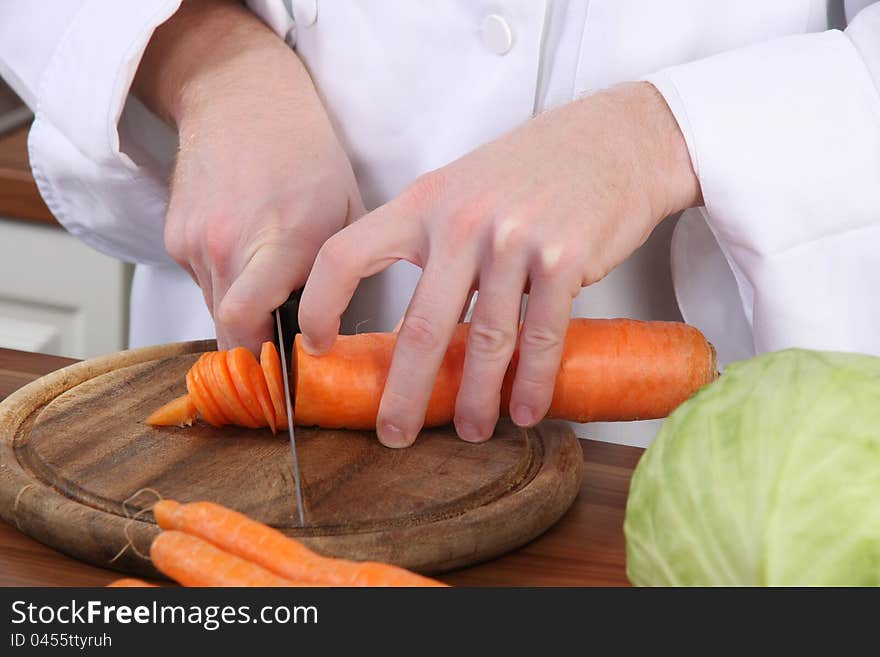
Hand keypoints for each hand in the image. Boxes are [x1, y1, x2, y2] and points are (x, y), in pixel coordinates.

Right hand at [134, 0, 362, 351]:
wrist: (241, 99)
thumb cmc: (307, 156)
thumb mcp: (347, 215)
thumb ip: (340, 278)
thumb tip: (336, 337)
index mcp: (283, 240)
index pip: (247, 322)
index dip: (262, 360)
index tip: (285, 373)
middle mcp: (230, 245)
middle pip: (229, 331)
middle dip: (255, 346)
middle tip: (284, 345)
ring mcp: (195, 241)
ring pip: (214, 308)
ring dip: (242, 309)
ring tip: (269, 275)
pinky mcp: (173, 236)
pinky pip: (201, 282)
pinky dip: (224, 281)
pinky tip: (246, 249)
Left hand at [299, 82, 700, 446]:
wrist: (617, 138)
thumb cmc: (533, 170)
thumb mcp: (464, 191)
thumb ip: (432, 247)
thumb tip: (408, 330)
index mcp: (423, 202)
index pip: (346, 255)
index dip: (321, 306)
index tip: (318, 346)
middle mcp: (461, 220)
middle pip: (419, 325)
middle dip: (404, 393)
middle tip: (394, 434)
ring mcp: (513, 239)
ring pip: (485, 340)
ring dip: (476, 398)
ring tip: (471, 431)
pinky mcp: (564, 256)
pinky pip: (542, 334)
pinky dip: (533, 380)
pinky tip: (525, 409)